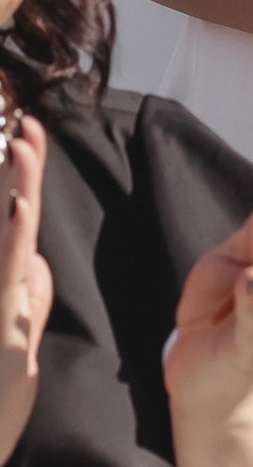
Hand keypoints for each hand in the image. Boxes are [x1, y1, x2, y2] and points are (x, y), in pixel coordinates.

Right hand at [0, 115, 52, 466]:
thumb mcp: (19, 343)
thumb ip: (28, 298)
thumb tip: (35, 260)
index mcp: (1, 289)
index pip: (13, 222)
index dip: (21, 181)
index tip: (30, 136)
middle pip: (2, 220)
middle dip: (15, 171)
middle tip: (27, 123)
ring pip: (1, 240)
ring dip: (12, 191)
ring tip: (23, 146)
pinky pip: (4, 281)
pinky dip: (11, 242)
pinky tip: (19, 211)